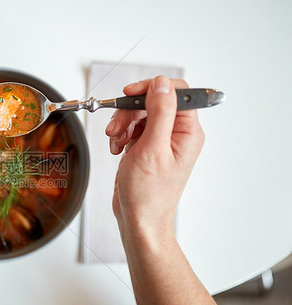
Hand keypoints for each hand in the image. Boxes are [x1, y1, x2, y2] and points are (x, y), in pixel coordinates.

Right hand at [105, 76, 204, 238]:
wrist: (139, 219)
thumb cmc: (148, 195)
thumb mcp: (152, 149)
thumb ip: (160, 113)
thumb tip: (162, 84)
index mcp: (187, 132)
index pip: (175, 92)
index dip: (151, 89)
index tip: (130, 94)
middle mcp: (176, 133)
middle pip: (152, 101)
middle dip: (130, 111)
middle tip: (117, 128)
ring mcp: (160, 140)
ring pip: (139, 113)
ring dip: (122, 124)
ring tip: (115, 142)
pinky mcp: (146, 146)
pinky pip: (132, 127)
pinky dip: (120, 135)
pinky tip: (117, 148)